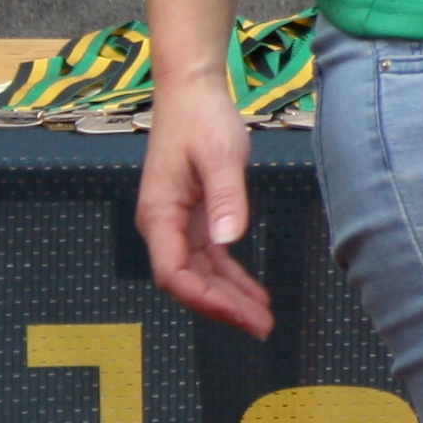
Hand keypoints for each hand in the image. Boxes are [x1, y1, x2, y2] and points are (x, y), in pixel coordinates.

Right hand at [135, 77, 273, 336]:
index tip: (238, 314)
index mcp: (159, 216)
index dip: (204, 298)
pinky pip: (211, 257)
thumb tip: (228, 240)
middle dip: (224, 307)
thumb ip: (225, 197)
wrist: (192, 93)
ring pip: (202, 273)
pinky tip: (254, 293)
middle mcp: (163, 225)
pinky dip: (231, 277)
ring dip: (230, 297)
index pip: (174, 273)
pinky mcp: (194, 216)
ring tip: (262, 320)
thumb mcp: (220, 155)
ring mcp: (177, 223)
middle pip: (189, 281)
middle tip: (261, 329)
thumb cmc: (203, 120)